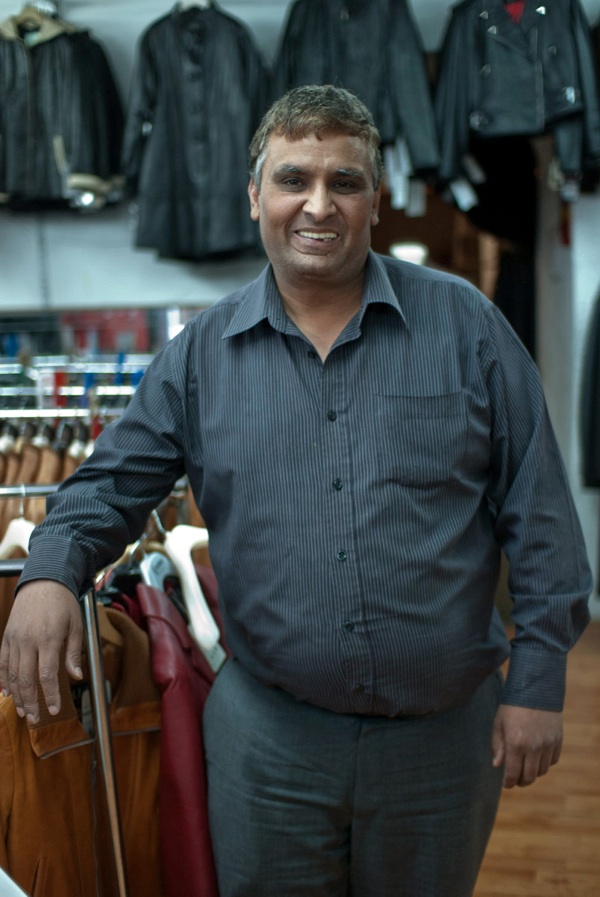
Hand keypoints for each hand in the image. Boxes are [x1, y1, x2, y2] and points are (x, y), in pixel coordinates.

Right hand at [0, 580, 82, 722]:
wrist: (43, 582)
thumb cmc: (63, 604)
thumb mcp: (76, 626)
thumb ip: (73, 653)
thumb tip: (76, 676)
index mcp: (48, 639)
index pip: (47, 675)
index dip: (50, 696)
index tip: (55, 710)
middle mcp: (28, 641)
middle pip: (25, 679)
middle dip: (30, 702)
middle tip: (35, 718)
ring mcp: (14, 640)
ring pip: (11, 674)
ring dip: (16, 696)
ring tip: (22, 711)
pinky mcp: (6, 637)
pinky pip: (2, 662)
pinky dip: (2, 679)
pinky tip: (5, 693)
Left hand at [492, 704, 562, 787]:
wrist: (536, 688)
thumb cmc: (512, 705)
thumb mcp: (499, 723)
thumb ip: (498, 745)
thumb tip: (497, 765)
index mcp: (515, 743)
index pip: (512, 773)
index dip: (509, 783)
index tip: (506, 784)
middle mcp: (533, 746)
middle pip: (529, 777)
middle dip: (521, 781)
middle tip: (516, 779)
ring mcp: (548, 744)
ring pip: (542, 771)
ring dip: (533, 773)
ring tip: (526, 767)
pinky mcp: (558, 739)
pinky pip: (553, 760)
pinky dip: (545, 763)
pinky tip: (537, 758)